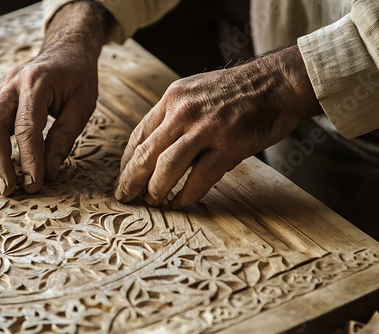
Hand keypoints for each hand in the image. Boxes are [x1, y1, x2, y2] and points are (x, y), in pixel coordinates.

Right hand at [0, 2, 111, 194]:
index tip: (33, 184)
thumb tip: (49, 172)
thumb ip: (64, 137)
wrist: (66, 50)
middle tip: (8, 189)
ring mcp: (1, 89)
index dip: (29, 160)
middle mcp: (11, 84)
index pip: (27, 128)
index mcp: (36, 83)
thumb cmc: (79, 77)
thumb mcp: (82, 105)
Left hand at [114, 45, 321, 207]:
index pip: (139, 134)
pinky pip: (199, 178)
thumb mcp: (196, 91)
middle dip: (130, 180)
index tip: (124, 175)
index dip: (127, 160)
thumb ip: (175, 116)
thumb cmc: (237, 91)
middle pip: (146, 153)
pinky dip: (186, 195)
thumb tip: (157, 148)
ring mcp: (206, 128)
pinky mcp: (229, 145)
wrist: (277, 82)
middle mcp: (183, 112)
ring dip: (155, 190)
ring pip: (166, 167)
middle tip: (124, 196)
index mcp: (172, 98)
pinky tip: (179, 202)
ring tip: (152, 202)